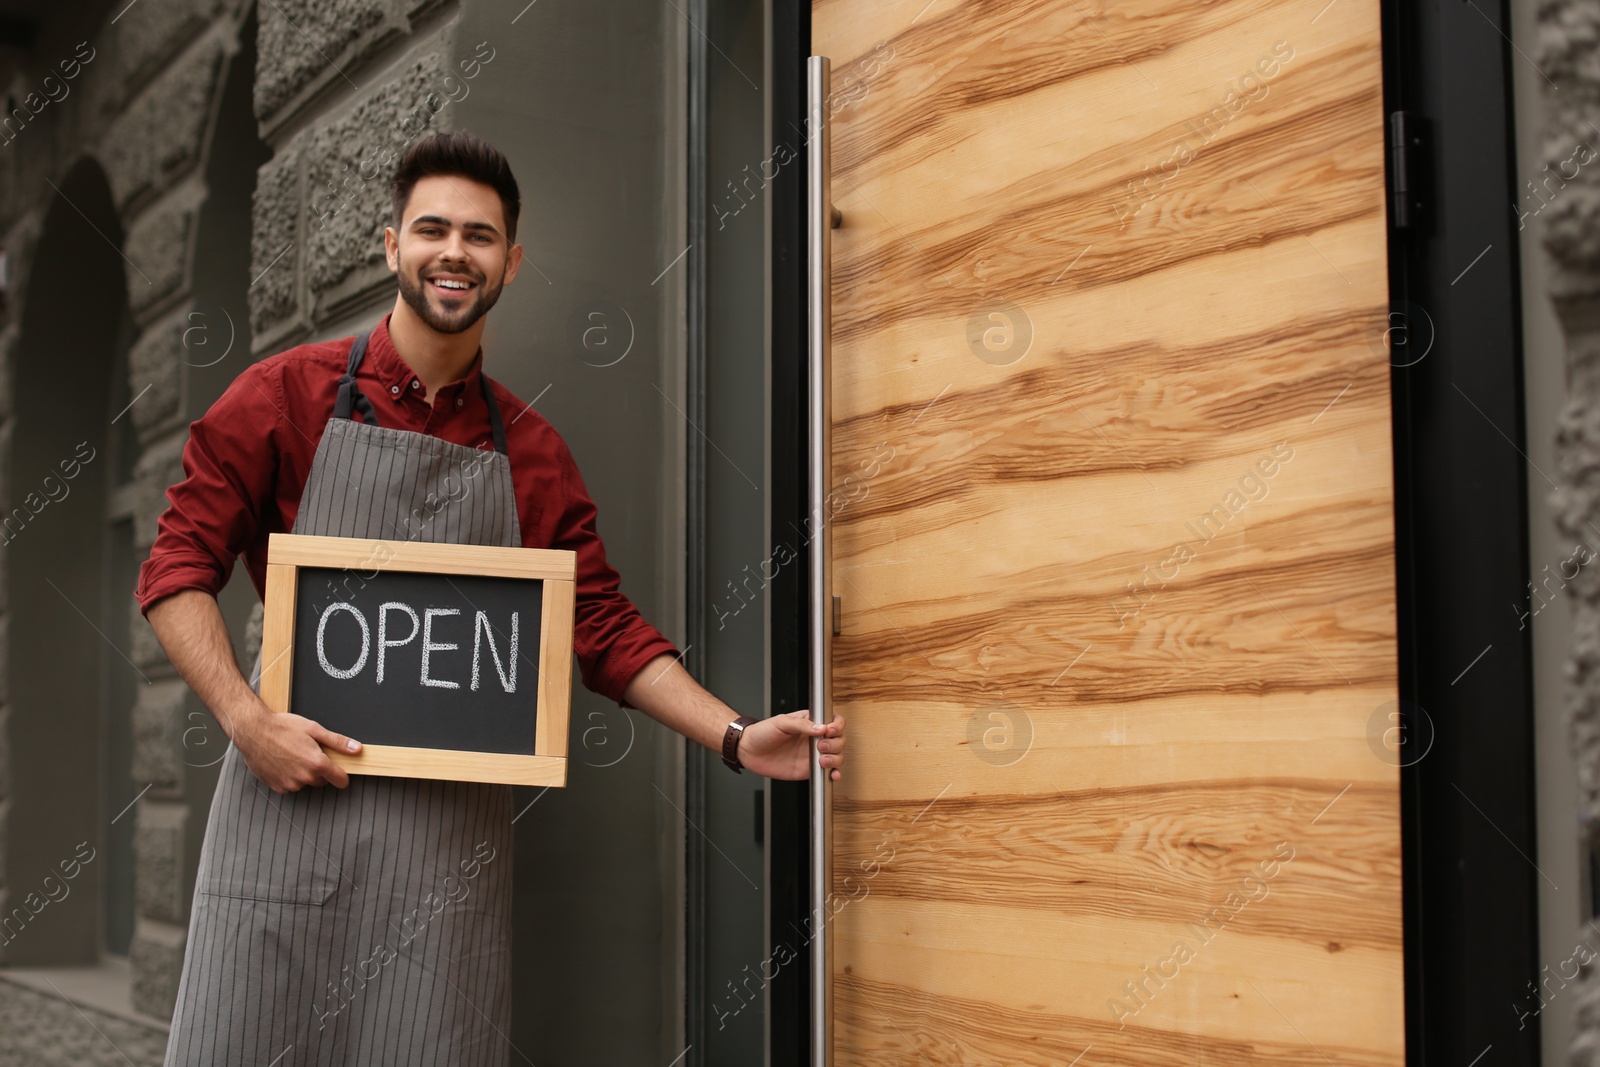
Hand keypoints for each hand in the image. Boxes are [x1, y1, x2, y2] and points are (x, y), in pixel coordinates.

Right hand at [226, 700, 362, 792]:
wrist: (253, 731)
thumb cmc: (282, 728)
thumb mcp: (314, 729)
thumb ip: (337, 742)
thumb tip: (357, 749)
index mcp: (317, 764)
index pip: (340, 780)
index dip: (342, 775)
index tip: (340, 771)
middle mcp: (304, 778)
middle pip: (322, 780)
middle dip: (319, 769)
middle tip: (308, 752)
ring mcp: (290, 784)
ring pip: (305, 782)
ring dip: (303, 773)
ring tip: (292, 755)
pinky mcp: (277, 787)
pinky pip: (290, 785)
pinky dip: (289, 776)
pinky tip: (282, 762)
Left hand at [735, 709, 845, 781]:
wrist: (749, 751)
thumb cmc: (763, 732)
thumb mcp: (781, 722)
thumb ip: (802, 725)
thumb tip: (821, 728)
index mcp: (810, 722)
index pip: (834, 721)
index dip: (837, 725)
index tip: (830, 730)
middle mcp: (815, 738)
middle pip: (839, 739)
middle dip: (835, 744)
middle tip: (820, 746)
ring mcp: (813, 754)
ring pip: (837, 756)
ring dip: (835, 758)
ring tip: (821, 760)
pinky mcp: (809, 769)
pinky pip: (827, 772)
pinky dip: (834, 774)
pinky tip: (833, 775)